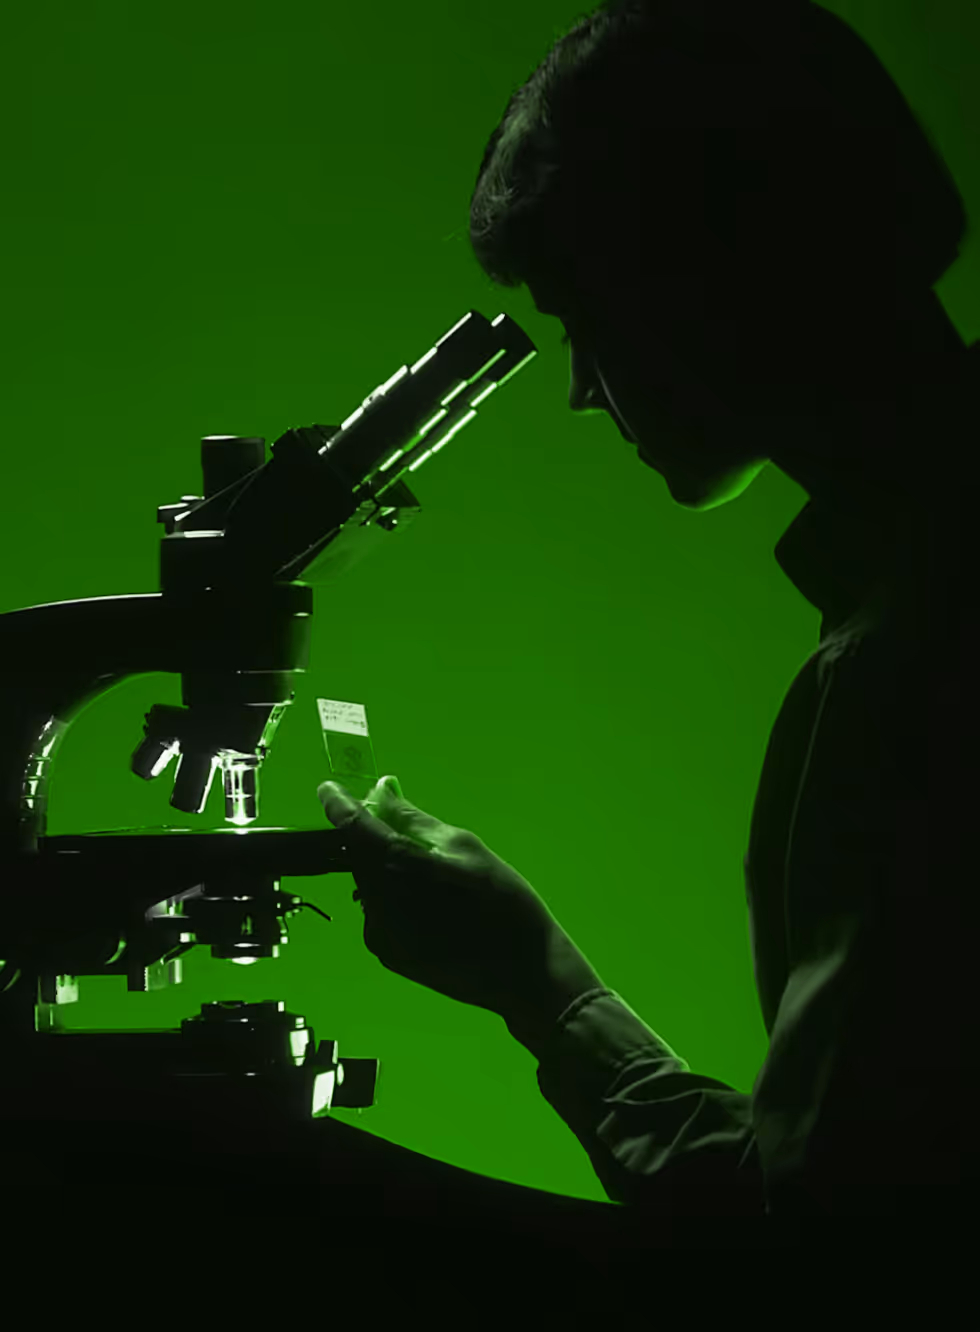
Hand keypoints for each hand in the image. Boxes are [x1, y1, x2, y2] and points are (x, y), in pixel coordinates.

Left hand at [317, 774, 599, 1023]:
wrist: (523, 972)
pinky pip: (381, 915)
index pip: (352, 826)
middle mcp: (377, 900)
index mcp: (397, 865)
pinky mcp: (388, 956)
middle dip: (373, 841)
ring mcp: (379, 932)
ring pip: (371, 887)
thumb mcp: (465, 846)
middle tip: (406, 835)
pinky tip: (432, 910)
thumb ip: (415, 820)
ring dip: (386, 874)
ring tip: (432, 880)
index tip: (328, 789)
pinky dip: (395, 902)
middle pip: (360, 858)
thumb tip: (382, 791)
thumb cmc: (503, 899)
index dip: (337, 803)